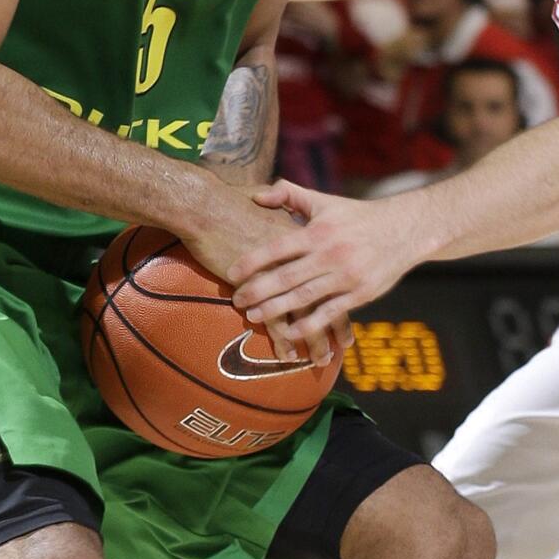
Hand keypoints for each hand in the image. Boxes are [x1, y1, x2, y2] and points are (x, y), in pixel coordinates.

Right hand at [180, 188, 347, 366]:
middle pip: (326, 299)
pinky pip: (276, 322)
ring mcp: (280, 278)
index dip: (345, 293)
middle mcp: (301, 261)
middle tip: (342, 348)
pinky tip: (289, 356)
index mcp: (308, 241)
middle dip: (335, 327)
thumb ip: (285, 201)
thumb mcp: (271, 198)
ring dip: (314, 341)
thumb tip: (288, 207)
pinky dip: (284, 341)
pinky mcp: (258, 291)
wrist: (207, 206)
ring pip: (305, 315)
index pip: (334, 272)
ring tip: (321, 360)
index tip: (351, 311)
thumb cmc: (235, 203)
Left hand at [228, 180, 413, 343]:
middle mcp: (331, 254)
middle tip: (235, 300)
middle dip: (258, 290)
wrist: (404, 229)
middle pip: (286, 277)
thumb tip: (256, 195)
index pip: (277, 247)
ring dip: (276, 309)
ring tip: (253, 316)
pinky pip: (330, 312)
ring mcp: (346, 276)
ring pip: (304, 297)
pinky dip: (309, 324)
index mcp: (319, 231)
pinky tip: (290, 332)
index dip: (252, 261)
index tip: (230, 273)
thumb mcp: (324, 201)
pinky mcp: (360, 294)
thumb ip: (289, 194)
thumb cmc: (357, 216)